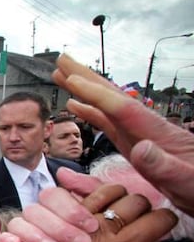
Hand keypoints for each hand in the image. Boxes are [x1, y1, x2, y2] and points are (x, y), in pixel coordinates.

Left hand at [0, 192, 190, 241]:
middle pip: (161, 220)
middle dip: (164, 217)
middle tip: (157, 220)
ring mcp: (98, 227)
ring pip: (135, 200)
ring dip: (134, 202)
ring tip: (129, 208)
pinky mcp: (78, 211)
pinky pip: (105, 192)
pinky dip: (107, 193)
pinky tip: (105, 200)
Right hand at [4, 172, 109, 241]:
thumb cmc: (92, 233)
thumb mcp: (99, 207)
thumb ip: (87, 186)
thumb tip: (62, 173)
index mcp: (54, 204)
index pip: (52, 195)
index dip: (71, 209)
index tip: (91, 226)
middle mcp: (36, 215)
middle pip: (35, 211)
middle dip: (59, 227)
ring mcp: (22, 230)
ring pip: (18, 224)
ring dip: (35, 235)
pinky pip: (2, 239)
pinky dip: (7, 240)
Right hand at [53, 53, 193, 215]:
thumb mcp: (187, 182)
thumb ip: (164, 166)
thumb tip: (141, 148)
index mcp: (156, 133)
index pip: (121, 107)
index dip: (96, 93)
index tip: (72, 80)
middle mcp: (144, 128)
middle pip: (110, 96)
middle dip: (85, 77)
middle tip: (61, 59)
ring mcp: (138, 134)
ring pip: (105, 106)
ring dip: (82, 89)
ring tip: (60, 75)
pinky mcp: (134, 144)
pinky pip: (106, 123)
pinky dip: (89, 112)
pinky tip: (75, 106)